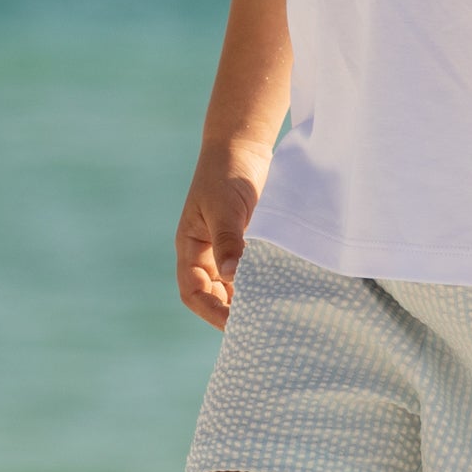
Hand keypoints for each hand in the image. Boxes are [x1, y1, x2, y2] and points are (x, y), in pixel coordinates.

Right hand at [174, 140, 271, 328]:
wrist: (243, 147)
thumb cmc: (225, 173)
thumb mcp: (224, 206)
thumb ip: (228, 240)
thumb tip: (232, 277)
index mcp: (191, 247)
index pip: (192, 291)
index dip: (209, 310)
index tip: (234, 323)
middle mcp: (206, 254)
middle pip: (212, 296)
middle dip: (231, 312)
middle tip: (260, 324)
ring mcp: (227, 250)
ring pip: (233, 288)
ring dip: (248, 301)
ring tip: (271, 312)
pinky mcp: (248, 244)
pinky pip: (251, 273)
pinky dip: (262, 284)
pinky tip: (280, 291)